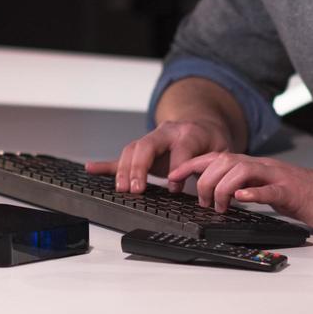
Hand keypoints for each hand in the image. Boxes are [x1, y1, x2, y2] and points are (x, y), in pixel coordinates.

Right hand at [84, 119, 233, 193]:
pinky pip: (121, 157)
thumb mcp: (221, 152)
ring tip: (122, 188)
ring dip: (124, 170)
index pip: (180, 149)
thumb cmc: (210, 143)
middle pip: (148, 145)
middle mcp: (166, 133)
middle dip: (140, 167)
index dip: (176, 169)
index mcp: (189, 133)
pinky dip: (106, 164)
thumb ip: (213, 167)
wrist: (202, 125)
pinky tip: (91, 168)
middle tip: (137, 189)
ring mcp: (151, 140)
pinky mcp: (142, 151)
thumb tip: (208, 188)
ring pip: (132, 149)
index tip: (174, 188)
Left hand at [168, 153, 312, 229]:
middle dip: (205, 179)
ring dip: (223, 187)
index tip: (172, 175)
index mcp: (255, 166)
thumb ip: (246, 187)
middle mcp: (263, 166)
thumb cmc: (302, 195)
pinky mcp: (291, 191)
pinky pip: (270, 188)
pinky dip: (253, 193)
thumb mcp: (267, 189)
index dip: (193, 164)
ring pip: (242, 170)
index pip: (217, 157)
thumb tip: (220, 195)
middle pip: (225, 161)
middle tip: (202, 202)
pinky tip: (242, 199)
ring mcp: (277, 176)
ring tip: (219, 205)